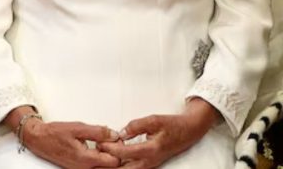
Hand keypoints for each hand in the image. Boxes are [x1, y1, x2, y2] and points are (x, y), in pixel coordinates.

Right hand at [19, 116, 121, 168]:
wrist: (39, 139)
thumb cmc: (54, 134)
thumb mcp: (77, 128)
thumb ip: (97, 132)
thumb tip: (113, 134)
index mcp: (86, 159)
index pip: (115, 161)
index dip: (117, 148)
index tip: (113, 138)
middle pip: (112, 167)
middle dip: (115, 154)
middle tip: (109, 140)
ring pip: (105, 168)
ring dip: (107, 156)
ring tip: (101, 144)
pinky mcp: (80, 168)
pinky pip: (97, 167)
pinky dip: (100, 159)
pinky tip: (96, 148)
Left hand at [98, 99, 219, 167]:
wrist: (189, 131)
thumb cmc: (172, 125)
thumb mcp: (154, 120)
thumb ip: (136, 125)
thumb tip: (121, 132)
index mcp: (151, 150)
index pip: (125, 153)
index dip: (111, 148)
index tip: (100, 143)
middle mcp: (150, 161)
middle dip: (108, 166)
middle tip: (94, 161)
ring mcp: (149, 164)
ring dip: (114, 167)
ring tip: (99, 163)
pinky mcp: (148, 163)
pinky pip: (132, 168)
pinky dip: (121, 166)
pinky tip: (111, 160)